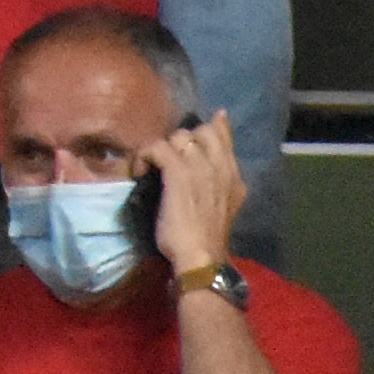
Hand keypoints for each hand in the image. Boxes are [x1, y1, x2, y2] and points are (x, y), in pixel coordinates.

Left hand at [150, 110, 247, 280]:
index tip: (214, 117)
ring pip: (178, 136)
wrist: (201, 256)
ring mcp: (201, 168)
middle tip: (166, 157)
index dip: (216, 126)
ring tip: (151, 166)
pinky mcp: (179, 172)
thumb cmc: (205, 238)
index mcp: (233, 177)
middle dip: (180, 139)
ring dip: (161, 148)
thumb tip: (206, 170)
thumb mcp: (220, 206)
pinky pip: (157, 147)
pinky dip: (145, 156)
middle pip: (201, 131)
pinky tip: (140, 171)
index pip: (225, 139)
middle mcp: (221, 167)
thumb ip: (217, 184)